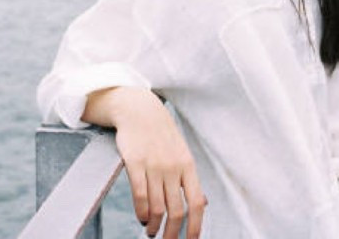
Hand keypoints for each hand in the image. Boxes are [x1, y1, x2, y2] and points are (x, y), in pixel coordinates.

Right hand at [85, 87, 206, 238]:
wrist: (140, 110)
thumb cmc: (162, 135)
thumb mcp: (181, 152)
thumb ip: (190, 179)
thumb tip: (203, 203)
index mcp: (188, 165)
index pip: (197, 202)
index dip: (196, 227)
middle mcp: (173, 166)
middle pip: (176, 211)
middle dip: (172, 234)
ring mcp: (154, 165)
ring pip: (156, 207)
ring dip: (154, 225)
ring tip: (151, 230)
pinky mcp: (135, 163)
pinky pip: (139, 196)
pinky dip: (141, 212)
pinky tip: (142, 217)